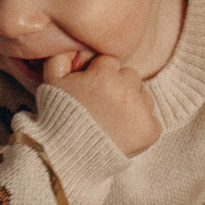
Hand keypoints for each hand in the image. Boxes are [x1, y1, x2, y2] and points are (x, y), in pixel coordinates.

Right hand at [42, 51, 159, 155]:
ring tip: (112, 122)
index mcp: (104, 74)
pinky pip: (153, 121)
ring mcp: (140, 111)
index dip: (100, 77)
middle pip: (131, 77)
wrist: (66, 157)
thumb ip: (60, 57)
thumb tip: (75, 47)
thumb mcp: (51, 82)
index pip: (111, 63)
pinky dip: (142, 128)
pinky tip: (123, 134)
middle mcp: (126, 90)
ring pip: (145, 97)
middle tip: (102, 108)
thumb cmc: (58, 119)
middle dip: (119, 88)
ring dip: (133, 106)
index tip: (92, 92)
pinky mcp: (150, 131)